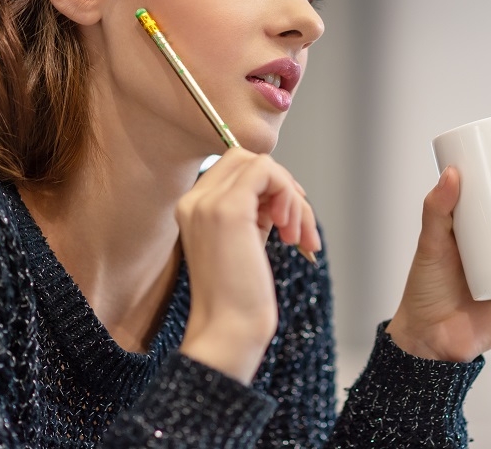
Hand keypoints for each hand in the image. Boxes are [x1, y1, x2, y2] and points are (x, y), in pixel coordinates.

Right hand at [176, 148, 319, 382]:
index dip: (270, 186)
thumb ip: (257, 210)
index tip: (288, 220)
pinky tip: (290, 232)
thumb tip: (283, 189)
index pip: (235, 167)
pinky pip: (267, 171)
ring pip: (262, 164)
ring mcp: (207, 202)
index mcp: (193, 207)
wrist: (228, 330)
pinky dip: (289, 195)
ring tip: (297, 237)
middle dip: (284, 187)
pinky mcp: (228, 209)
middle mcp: (193, 200)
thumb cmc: (240, 296)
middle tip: (297, 227)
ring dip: (292, 197)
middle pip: (247, 159)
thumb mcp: (247, 241)